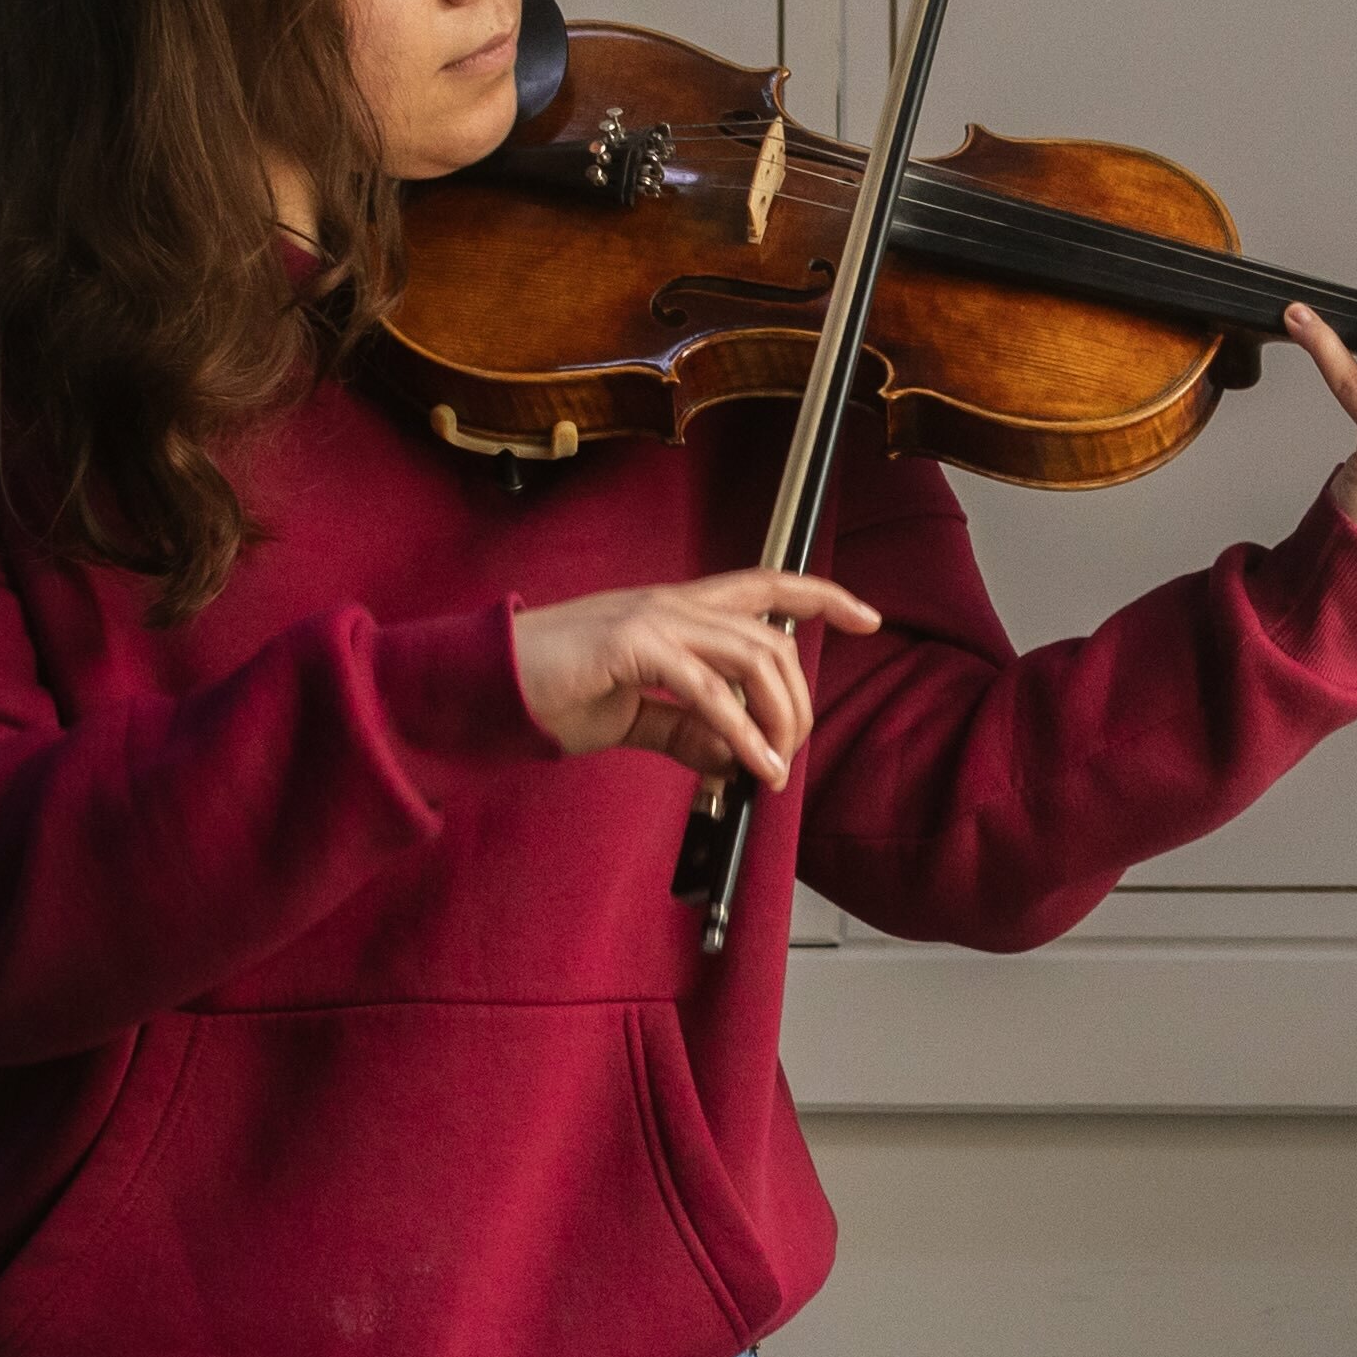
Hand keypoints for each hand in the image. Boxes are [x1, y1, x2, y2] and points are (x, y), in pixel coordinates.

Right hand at [510, 570, 886, 784]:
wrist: (489, 683)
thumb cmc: (553, 691)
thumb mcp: (635, 715)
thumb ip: (686, 729)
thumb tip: (735, 755)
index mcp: (676, 610)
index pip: (767, 587)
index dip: (822, 596)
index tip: (867, 617)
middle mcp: (673, 604)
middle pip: (773, 639)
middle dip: (797, 701)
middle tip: (787, 755)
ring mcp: (655, 619)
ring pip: (753, 658)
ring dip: (776, 721)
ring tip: (772, 769)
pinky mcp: (633, 645)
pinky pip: (708, 691)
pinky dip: (740, 734)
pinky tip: (749, 767)